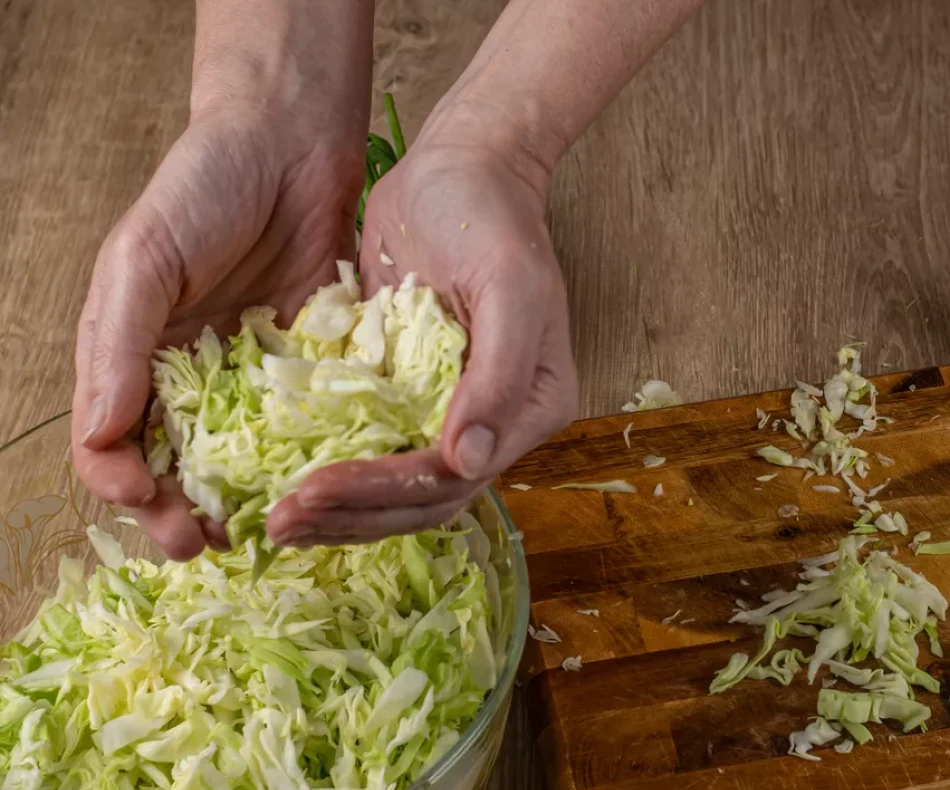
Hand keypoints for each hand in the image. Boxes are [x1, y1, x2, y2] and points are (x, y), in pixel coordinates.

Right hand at [74, 90, 366, 560]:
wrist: (290, 143)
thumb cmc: (200, 188)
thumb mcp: (144, 258)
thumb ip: (119, 343)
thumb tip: (102, 434)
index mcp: (132, 355)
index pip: (112, 443)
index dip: (122, 484)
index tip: (152, 505)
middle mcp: (189, 376)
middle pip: (175, 467)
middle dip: (181, 513)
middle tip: (207, 542)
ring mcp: (251, 376)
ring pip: (241, 460)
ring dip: (243, 501)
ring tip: (259, 531)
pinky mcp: (312, 367)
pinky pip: (305, 426)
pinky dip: (304, 460)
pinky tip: (319, 483)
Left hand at [265, 118, 579, 546]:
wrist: (460, 166)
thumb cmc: (489, 216)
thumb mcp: (508, 288)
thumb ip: (500, 376)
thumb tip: (472, 461)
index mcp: (530, 408)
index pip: (453, 477)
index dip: (383, 492)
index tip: (314, 489)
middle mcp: (493, 425)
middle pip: (421, 501)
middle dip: (350, 516)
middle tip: (278, 523)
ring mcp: (448, 414)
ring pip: (392, 489)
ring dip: (336, 510)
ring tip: (274, 519)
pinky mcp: (405, 395)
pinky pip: (370, 450)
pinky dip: (330, 471)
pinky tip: (281, 481)